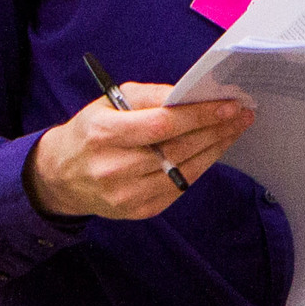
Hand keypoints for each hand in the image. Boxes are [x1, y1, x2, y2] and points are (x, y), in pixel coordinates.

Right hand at [26, 81, 252, 219]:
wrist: (61, 176)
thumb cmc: (91, 132)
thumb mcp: (109, 102)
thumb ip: (149, 96)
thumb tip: (190, 94)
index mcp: (104, 134)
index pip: (162, 125)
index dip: (199, 115)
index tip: (229, 104)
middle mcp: (114, 168)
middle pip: (178, 150)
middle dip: (216, 130)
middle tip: (242, 114)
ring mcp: (127, 195)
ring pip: (185, 171)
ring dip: (215, 149)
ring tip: (234, 130)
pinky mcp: (139, 211)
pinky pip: (180, 188)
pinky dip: (200, 167)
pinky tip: (213, 150)